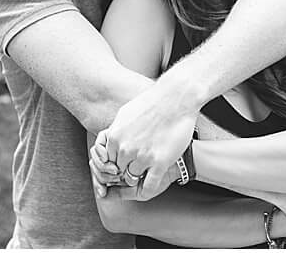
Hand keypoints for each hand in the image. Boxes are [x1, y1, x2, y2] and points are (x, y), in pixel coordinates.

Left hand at [98, 83, 196, 198]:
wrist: (177, 98)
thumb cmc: (153, 102)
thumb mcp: (126, 113)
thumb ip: (116, 131)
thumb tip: (109, 142)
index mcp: (116, 137)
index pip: (108, 161)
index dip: (116, 163)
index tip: (123, 161)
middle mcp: (126, 149)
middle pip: (119, 172)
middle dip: (126, 170)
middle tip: (136, 163)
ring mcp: (143, 156)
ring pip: (132, 179)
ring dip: (138, 176)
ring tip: (147, 166)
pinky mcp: (159, 162)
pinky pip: (148, 187)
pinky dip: (148, 189)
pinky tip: (151, 182)